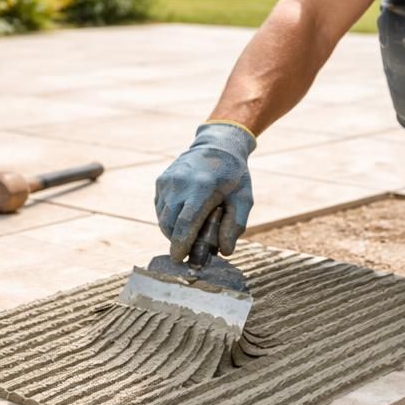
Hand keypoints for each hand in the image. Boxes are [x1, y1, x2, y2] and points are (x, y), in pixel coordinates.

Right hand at [154, 122, 255, 260]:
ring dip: (173, 231)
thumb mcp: (244, 199)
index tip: (179, 259)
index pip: (186, 223)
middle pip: (170, 224)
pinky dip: (169, 219)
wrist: (217, 145)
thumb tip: (224, 251)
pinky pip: (160, 209)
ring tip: (190, 230)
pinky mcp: (161, 181)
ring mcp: (168, 181)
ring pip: (163, 218)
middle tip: (189, 250)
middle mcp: (180, 184)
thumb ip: (236, 225)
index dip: (181, 244)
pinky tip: (184, 216)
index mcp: (202, 188)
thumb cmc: (233, 176)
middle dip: (177, 241)